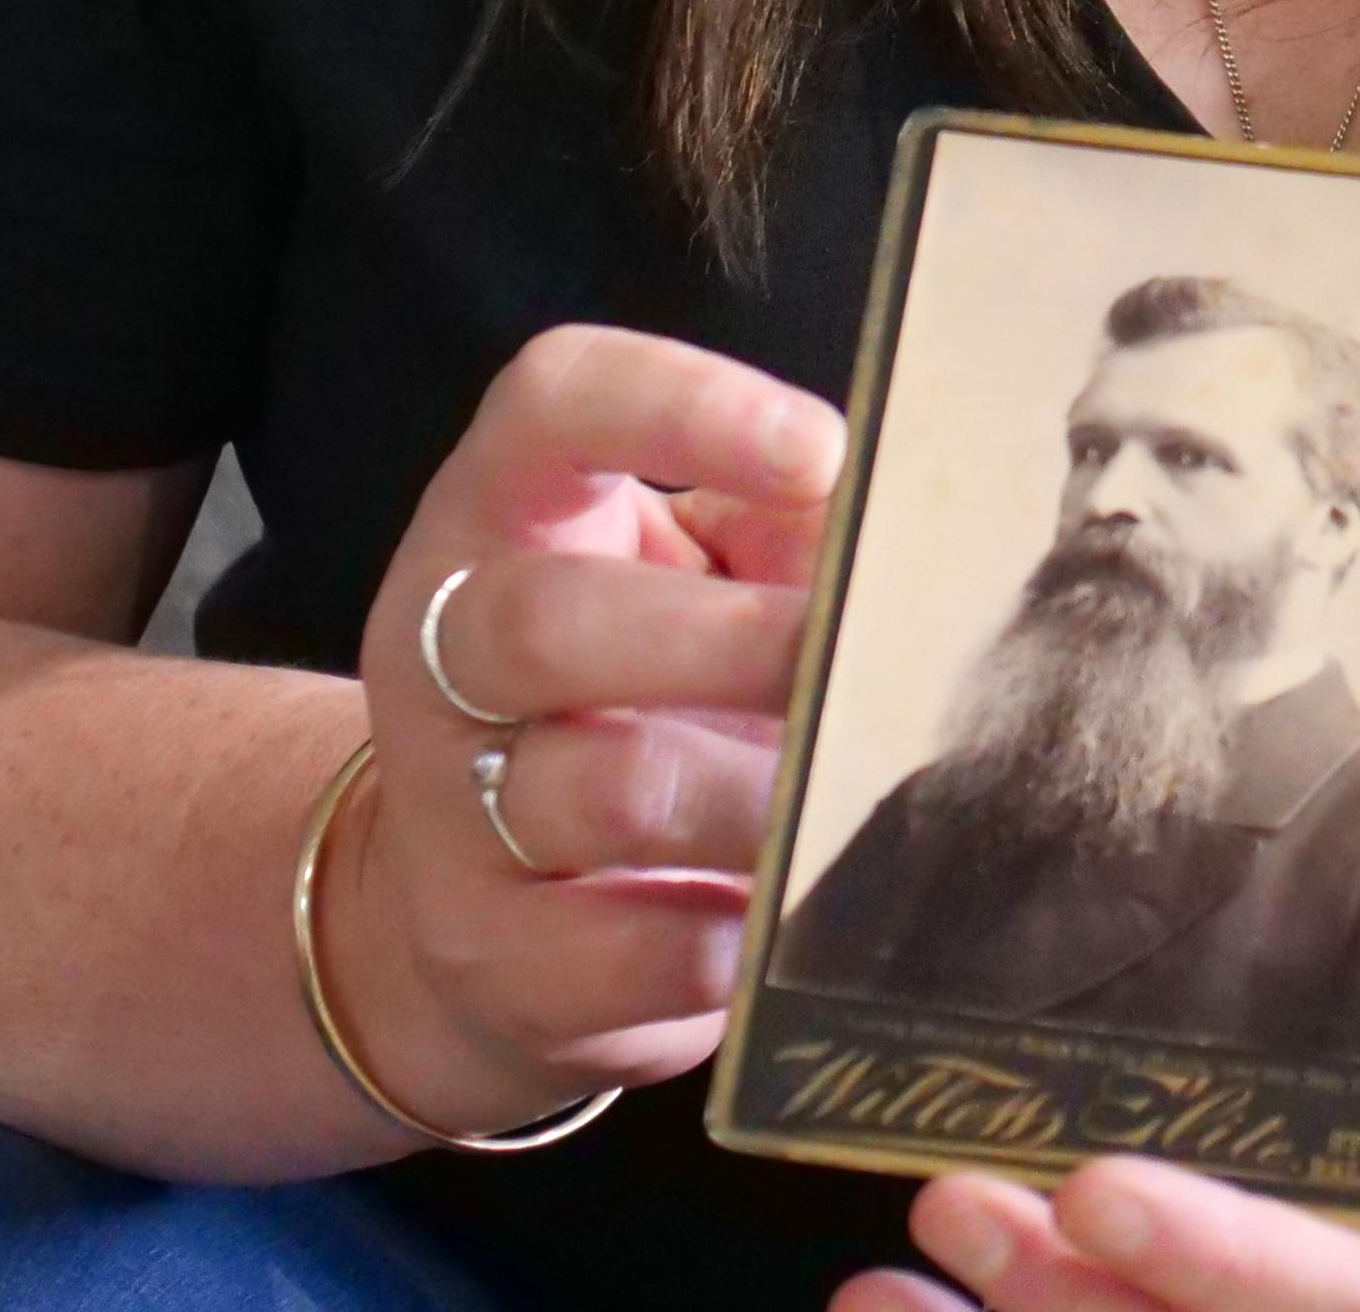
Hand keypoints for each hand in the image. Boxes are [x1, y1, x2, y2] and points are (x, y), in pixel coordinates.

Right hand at [319, 323, 843, 1137]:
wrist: (471, 911)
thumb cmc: (635, 699)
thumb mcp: (697, 580)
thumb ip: (790, 530)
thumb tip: (915, 523)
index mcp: (504, 514)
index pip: (555, 404)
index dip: (684, 406)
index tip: (824, 450)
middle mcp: (444, 649)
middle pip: (543, 620)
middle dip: (725, 642)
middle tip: (851, 665)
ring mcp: (448, 810)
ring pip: (599, 793)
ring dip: (754, 800)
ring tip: (849, 802)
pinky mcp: (488, 955)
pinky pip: (619, 950)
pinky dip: (729, 935)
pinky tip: (789, 916)